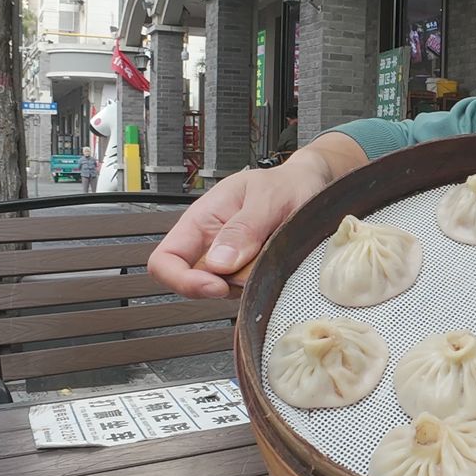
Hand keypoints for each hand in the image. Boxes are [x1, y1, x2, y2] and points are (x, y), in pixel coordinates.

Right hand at [146, 132, 365, 297]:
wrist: (310, 186)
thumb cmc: (285, 185)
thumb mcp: (267, 198)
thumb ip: (244, 228)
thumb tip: (219, 262)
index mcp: (201, 220)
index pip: (164, 260)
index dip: (182, 281)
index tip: (217, 286)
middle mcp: (209, 244)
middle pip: (193, 283)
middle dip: (224, 285)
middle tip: (256, 267)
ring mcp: (228, 262)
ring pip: (224, 291)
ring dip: (248, 284)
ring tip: (272, 253)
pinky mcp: (247, 273)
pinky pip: (246, 290)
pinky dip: (262, 284)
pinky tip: (276, 262)